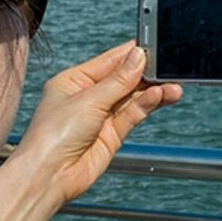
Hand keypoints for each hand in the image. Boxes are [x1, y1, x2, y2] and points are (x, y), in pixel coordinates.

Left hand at [3, 42, 179, 205]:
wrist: (48, 176)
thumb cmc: (52, 136)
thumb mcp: (88, 99)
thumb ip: (118, 80)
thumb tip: (138, 56)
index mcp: (73, 81)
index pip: (108, 61)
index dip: (131, 53)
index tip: (153, 44)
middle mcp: (87, 97)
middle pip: (123, 79)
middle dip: (146, 72)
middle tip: (168, 64)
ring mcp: (100, 117)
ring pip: (132, 98)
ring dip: (153, 90)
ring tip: (172, 85)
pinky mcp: (111, 136)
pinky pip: (133, 115)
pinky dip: (147, 105)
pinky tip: (160, 96)